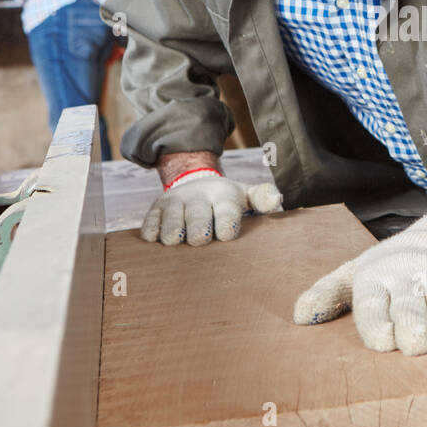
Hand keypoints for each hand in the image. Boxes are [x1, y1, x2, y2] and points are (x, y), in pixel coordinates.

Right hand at [140, 170, 282, 245]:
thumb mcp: (246, 196)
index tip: (227, 235)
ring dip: (174, 234)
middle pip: (197, 218)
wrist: (194, 183)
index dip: (227, 224)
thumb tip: (277, 200)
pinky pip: (150, 224)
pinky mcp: (155, 210)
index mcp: (222, 195)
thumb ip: (263, 198)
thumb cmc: (226, 200)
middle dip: (200, 232)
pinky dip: (152, 234)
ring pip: (172, 222)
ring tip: (178, 243)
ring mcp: (174, 203)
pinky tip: (157, 241)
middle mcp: (197, 197)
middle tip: (201, 240)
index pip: (226, 210)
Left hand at [293, 199, 426, 355]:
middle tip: (416, 344)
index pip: (373, 308)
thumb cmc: (394, 267)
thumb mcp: (358, 273)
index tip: (385, 341)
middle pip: (412, 317)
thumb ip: (328, 293)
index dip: (379, 329)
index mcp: (377, 278)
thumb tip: (299, 317)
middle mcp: (411, 277)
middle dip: (414, 336)